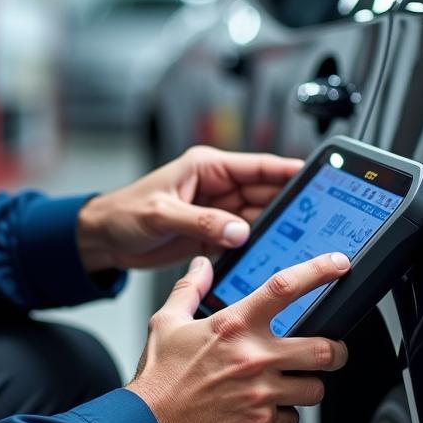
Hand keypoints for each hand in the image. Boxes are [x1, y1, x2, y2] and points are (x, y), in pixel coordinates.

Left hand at [77, 145, 302, 272]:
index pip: (257, 166)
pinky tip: (275, 255)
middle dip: (290, 204)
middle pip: (265, 193)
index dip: (289, 170)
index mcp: (207, 167)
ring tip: (304, 240)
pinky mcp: (212, 233)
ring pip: (258, 217)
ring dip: (277, 228)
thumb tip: (238, 231)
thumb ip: (201, 222)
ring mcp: (217, 211)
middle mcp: (217, 186)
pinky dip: (258, 246)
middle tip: (319, 219)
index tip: (317, 177)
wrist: (103, 240)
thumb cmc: (123, 214)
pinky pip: (244, 238)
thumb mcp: (162, 215)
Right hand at [127, 252, 349, 422]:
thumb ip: (189, 289)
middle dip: (336, 350)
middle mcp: (253, 357)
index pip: (284, 287)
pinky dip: (284, 416)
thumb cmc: (159, 377)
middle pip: (324, 349)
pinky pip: (292, 420)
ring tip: (291, 383)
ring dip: (308, 385)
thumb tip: (202, 266)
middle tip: (332, 349)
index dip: (318, 271)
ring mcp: (260, 394)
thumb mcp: (166, 322)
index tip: (338, 265)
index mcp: (233, 325)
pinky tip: (264, 408)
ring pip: (315, 389)